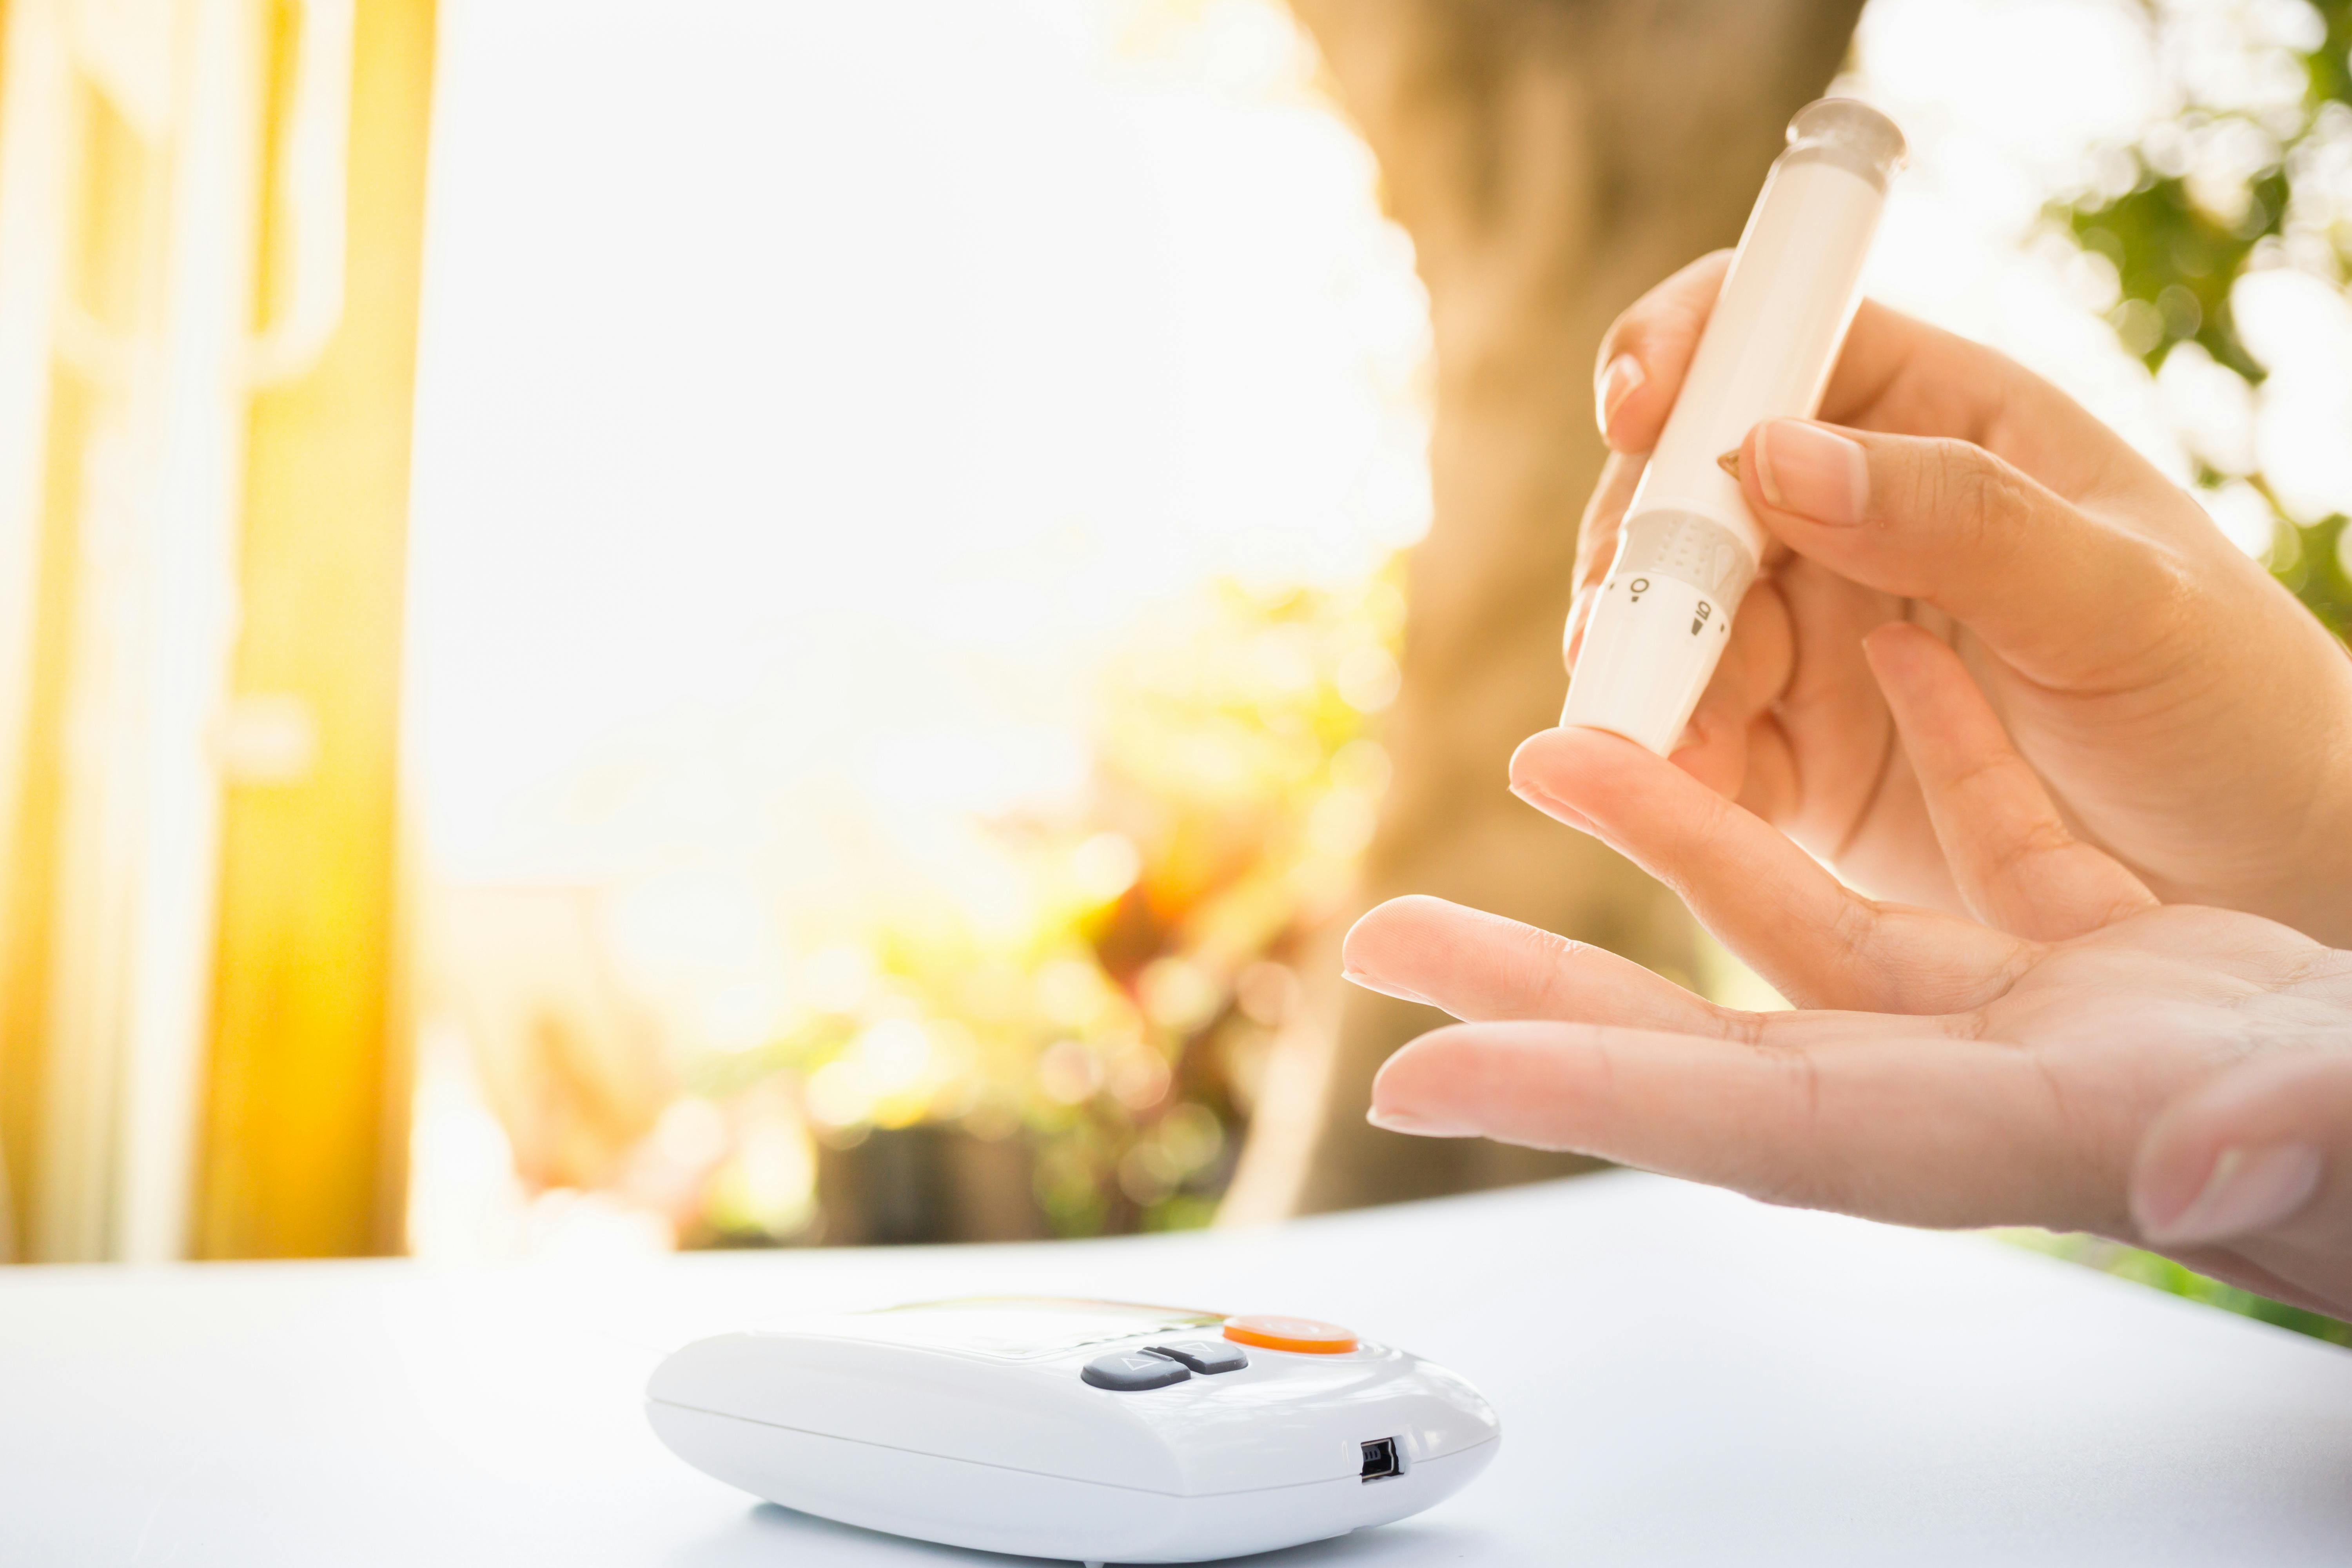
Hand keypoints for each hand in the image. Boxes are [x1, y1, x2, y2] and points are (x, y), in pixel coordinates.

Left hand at [1346, 627, 2351, 1316]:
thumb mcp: (2333, 1124)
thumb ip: (2261, 1138)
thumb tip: (2202, 1159)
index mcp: (1979, 1135)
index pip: (1736, 1119)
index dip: (1574, 1097)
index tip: (1420, 1078)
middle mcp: (1952, 1079)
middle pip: (1698, 1027)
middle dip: (1536, 984)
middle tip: (1381, 938)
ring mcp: (2004, 1014)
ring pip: (1795, 915)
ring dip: (1674, 828)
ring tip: (1556, 747)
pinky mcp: (2073, 948)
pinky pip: (1954, 843)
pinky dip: (1905, 748)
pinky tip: (1866, 659)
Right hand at [1577, 254, 2351, 943]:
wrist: (2258, 877)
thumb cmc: (2228, 704)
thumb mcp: (2120, 597)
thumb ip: (1955, 517)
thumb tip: (1766, 451)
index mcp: (1936, 421)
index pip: (1771, 331)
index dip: (1682, 349)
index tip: (1632, 412)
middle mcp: (1853, 513)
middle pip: (1680, 486)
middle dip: (1638, 548)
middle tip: (1623, 624)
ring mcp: (1811, 632)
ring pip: (1664, 617)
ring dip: (1638, 662)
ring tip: (1647, 726)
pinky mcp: (1792, 751)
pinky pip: (1692, 739)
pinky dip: (1662, 760)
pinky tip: (1671, 787)